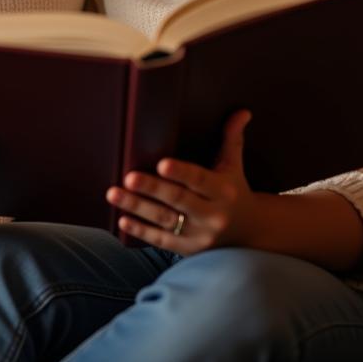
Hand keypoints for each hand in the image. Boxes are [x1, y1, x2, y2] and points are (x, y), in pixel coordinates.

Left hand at [106, 109, 253, 254]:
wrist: (249, 232)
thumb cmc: (234, 190)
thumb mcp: (234, 165)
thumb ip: (232, 138)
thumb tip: (243, 111)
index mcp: (223, 190)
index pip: (201, 179)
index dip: (181, 172)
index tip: (161, 164)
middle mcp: (213, 215)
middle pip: (178, 199)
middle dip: (152, 188)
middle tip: (128, 177)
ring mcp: (200, 235)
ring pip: (165, 220)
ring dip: (137, 207)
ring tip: (113, 193)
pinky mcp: (188, 249)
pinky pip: (161, 240)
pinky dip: (141, 231)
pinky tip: (122, 219)